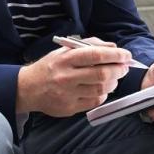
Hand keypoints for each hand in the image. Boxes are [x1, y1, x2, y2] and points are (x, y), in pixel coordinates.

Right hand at [16, 37, 130, 116]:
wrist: (28, 88)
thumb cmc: (49, 67)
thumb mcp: (63, 51)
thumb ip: (89, 46)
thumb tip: (113, 47)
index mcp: (64, 59)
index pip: (95, 55)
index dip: (114, 55)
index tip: (125, 55)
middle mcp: (65, 76)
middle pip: (101, 74)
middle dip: (118, 70)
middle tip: (123, 67)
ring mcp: (67, 94)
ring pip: (101, 89)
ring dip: (113, 83)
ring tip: (113, 78)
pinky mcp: (69, 108)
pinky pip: (94, 101)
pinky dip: (103, 94)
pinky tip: (101, 89)